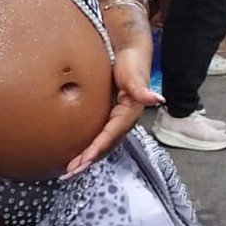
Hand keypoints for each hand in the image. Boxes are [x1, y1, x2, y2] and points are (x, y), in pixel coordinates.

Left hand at [63, 45, 159, 174]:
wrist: (130, 51)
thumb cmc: (133, 62)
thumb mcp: (135, 76)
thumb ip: (142, 90)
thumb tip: (156, 99)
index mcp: (128, 115)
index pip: (109, 137)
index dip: (96, 150)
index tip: (83, 161)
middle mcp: (122, 121)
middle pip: (104, 147)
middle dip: (87, 161)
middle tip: (68, 173)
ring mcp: (115, 120)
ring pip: (100, 145)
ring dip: (85, 159)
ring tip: (69, 170)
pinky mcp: (108, 116)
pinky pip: (97, 136)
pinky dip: (86, 147)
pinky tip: (75, 153)